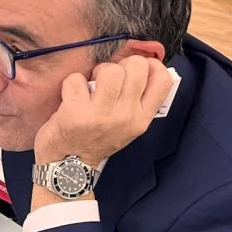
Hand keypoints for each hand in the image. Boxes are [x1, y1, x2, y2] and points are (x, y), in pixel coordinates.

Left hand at [33, 56, 173, 166]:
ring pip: (110, 70)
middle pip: (136, 67)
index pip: (163, 81)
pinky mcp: (76, 112)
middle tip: (109, 80)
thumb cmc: (97, 140)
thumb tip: (144, 65)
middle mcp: (125, 117)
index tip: (137, 68)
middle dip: (120, 65)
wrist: (68, 166)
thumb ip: (137, 101)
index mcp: (141, 119)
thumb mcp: (126, 127)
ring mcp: (101, 115)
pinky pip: (77, 79)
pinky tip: (72, 97)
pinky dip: (72, 84)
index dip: (151, 65)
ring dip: (98, 72)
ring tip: (91, 86)